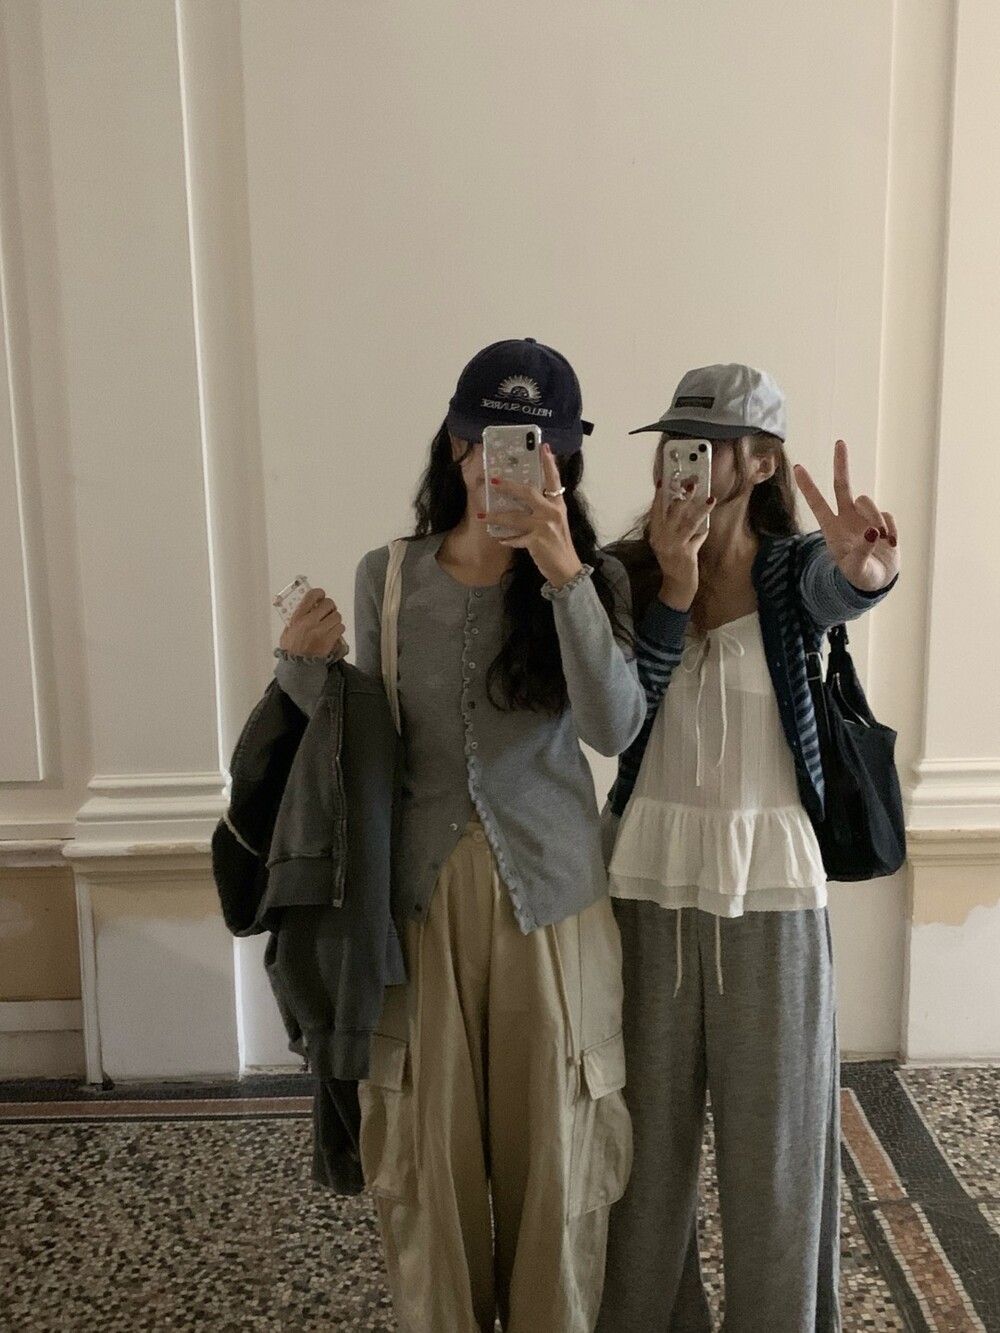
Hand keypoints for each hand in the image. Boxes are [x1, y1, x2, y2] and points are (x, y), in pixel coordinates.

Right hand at [278, 587, 346, 657]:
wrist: (298, 667)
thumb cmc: (292, 649)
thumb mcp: (288, 630)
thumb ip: (296, 618)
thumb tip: (308, 608)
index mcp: (298, 617)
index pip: (311, 596)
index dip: (319, 593)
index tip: (321, 596)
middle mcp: (310, 621)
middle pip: (328, 604)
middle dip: (330, 607)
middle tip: (327, 612)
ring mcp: (321, 631)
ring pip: (337, 616)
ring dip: (335, 619)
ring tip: (329, 625)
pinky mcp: (329, 640)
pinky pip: (340, 628)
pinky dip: (338, 629)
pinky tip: (332, 633)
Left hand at [478, 443, 583, 587]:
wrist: (567, 569)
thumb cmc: (559, 544)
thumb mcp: (557, 521)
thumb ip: (544, 508)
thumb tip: (523, 497)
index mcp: (558, 505)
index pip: (554, 480)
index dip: (549, 463)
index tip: (543, 447)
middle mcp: (552, 512)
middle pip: (528, 493)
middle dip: (509, 486)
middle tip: (493, 481)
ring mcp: (544, 527)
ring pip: (515, 517)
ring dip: (496, 516)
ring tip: (481, 515)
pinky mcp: (537, 542)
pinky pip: (516, 538)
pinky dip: (507, 539)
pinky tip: (499, 539)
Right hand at [649, 480, 715, 610]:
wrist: (677, 585)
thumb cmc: (673, 561)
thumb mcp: (668, 542)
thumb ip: (673, 526)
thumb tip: (684, 506)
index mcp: (655, 534)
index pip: (656, 510)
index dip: (660, 495)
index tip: (664, 481)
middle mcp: (661, 539)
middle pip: (672, 513)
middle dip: (683, 497)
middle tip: (692, 484)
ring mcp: (673, 546)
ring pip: (688, 523)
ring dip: (700, 509)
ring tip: (710, 499)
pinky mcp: (686, 554)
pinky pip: (698, 537)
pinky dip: (704, 531)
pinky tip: (708, 524)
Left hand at [793, 440, 898, 591]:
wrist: (878, 581)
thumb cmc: (860, 576)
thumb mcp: (857, 569)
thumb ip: (862, 551)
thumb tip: (874, 532)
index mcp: (832, 529)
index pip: (817, 503)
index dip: (808, 486)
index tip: (797, 467)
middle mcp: (846, 518)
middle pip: (842, 485)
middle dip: (841, 464)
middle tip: (839, 443)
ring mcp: (864, 518)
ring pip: (868, 502)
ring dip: (876, 518)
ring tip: (882, 540)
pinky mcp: (883, 521)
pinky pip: (887, 515)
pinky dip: (890, 529)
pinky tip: (890, 543)